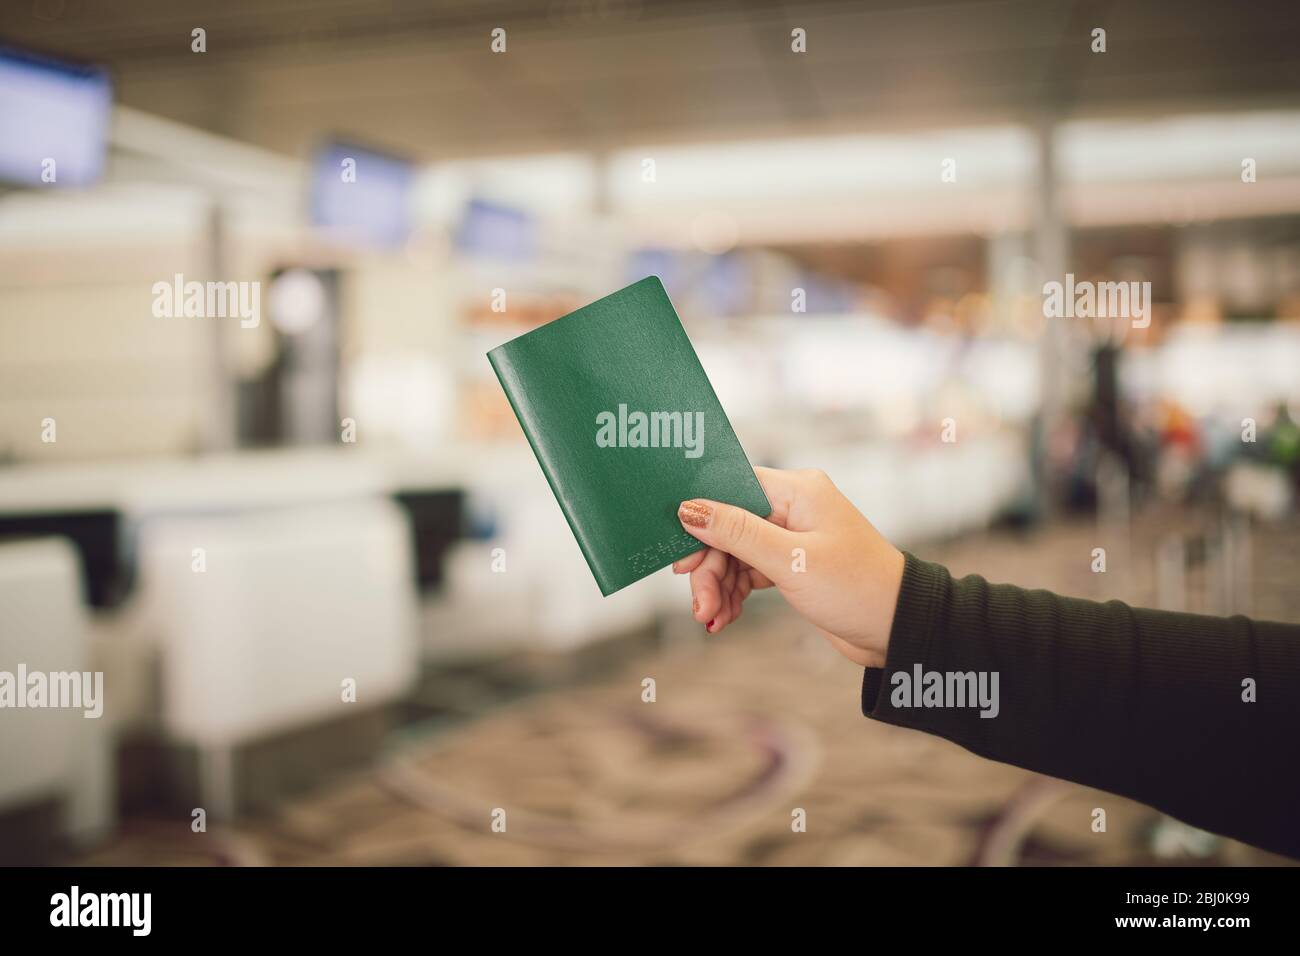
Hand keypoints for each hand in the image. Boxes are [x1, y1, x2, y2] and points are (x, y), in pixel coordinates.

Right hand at [674, 467, 904, 667]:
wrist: (897, 628)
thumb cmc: (855, 587)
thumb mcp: (790, 561)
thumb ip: (737, 533)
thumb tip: (689, 508)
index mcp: (797, 490)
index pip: (731, 489)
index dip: (701, 518)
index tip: (680, 553)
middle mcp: (793, 507)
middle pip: (728, 527)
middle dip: (709, 568)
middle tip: (700, 605)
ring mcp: (792, 536)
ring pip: (735, 554)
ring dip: (719, 586)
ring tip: (712, 619)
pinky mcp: (792, 564)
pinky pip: (749, 571)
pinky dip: (734, 593)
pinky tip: (725, 617)